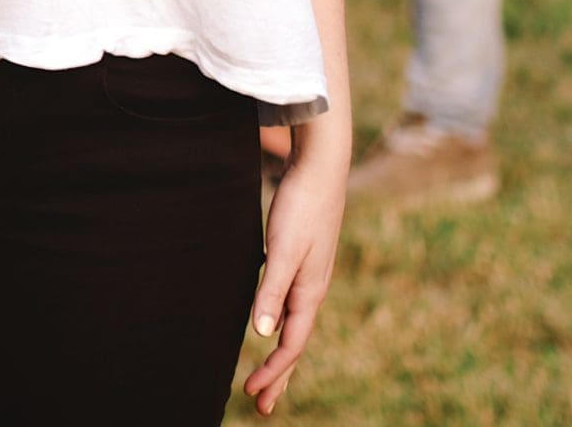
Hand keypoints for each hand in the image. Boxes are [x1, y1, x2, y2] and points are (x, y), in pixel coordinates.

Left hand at [243, 135, 346, 415]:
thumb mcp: (283, 250)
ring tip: (267, 374)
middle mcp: (312, 289)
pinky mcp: (303, 260)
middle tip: (260, 405)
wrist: (321, 168)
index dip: (273, 372)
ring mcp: (310, 275)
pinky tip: (271, 322)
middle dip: (279, 376)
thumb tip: (261, 335)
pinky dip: (281, 323)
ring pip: (294, 325)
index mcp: (309, 292)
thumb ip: (272, 290)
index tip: (250, 394)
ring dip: (280, 353)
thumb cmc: (301, 207)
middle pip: (295, 343)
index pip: (292, 345)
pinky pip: (292, 305)